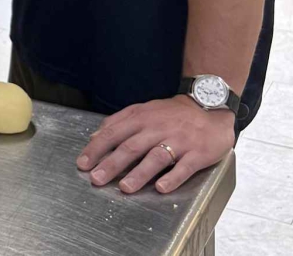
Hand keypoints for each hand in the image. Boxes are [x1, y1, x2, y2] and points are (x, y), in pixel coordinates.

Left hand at [77, 96, 235, 193]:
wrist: (209, 105)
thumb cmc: (171, 113)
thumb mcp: (142, 110)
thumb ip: (118, 122)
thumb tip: (95, 137)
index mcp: (141, 118)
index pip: (113, 133)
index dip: (97, 149)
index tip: (83, 164)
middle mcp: (157, 128)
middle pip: (131, 147)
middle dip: (112, 164)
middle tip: (97, 179)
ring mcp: (179, 141)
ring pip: (156, 157)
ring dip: (139, 173)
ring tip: (125, 187)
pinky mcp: (198, 153)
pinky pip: (185, 167)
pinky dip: (173, 178)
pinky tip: (161, 188)